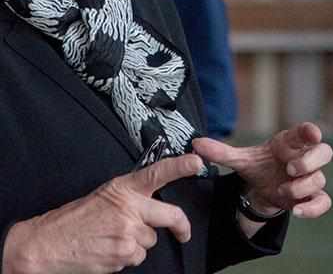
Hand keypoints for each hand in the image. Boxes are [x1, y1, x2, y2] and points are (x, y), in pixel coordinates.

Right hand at [2, 153, 203, 273]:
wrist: (47, 245)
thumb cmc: (76, 218)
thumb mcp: (106, 195)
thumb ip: (131, 196)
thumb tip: (152, 204)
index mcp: (125, 188)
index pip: (158, 173)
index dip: (181, 166)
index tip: (198, 162)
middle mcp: (131, 208)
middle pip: (171, 216)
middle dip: (181, 226)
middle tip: (183, 233)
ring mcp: (128, 233)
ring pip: (151, 241)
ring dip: (139, 242)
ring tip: (114, 238)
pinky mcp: (122, 255)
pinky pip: (137, 257)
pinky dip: (127, 257)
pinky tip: (109, 251)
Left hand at [192, 121, 332, 218]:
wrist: (263, 188)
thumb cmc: (258, 166)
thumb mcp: (241, 160)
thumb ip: (221, 152)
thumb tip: (196, 144)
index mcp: (291, 143)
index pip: (307, 132)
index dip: (312, 132)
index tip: (312, 134)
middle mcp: (305, 157)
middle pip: (324, 152)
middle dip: (309, 161)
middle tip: (290, 168)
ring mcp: (310, 177)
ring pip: (320, 179)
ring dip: (302, 187)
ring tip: (281, 191)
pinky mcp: (311, 196)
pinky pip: (324, 201)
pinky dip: (313, 207)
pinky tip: (297, 210)